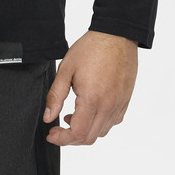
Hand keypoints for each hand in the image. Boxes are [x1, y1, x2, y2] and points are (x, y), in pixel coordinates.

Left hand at [43, 30, 137, 145]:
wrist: (116, 35)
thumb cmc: (91, 48)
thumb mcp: (66, 69)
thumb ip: (56, 96)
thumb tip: (48, 118)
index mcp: (92, 99)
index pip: (77, 134)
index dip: (62, 139)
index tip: (51, 134)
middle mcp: (108, 106)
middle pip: (89, 138)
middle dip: (71, 138)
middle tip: (58, 128)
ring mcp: (119, 105)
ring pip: (102, 132)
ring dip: (85, 131)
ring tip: (72, 117)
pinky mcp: (125, 100)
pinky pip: (113, 122)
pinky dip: (99, 124)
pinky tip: (89, 111)